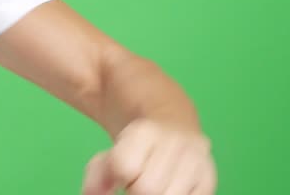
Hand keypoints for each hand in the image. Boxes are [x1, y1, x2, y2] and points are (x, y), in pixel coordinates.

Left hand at [81, 119, 216, 193]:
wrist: (172, 119)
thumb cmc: (135, 143)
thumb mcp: (110, 149)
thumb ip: (97, 174)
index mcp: (146, 131)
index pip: (124, 167)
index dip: (118, 176)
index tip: (122, 171)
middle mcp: (177, 144)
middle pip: (148, 189)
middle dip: (135, 190)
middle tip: (136, 182)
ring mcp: (198, 161)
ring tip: (153, 184)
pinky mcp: (210, 178)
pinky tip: (168, 189)